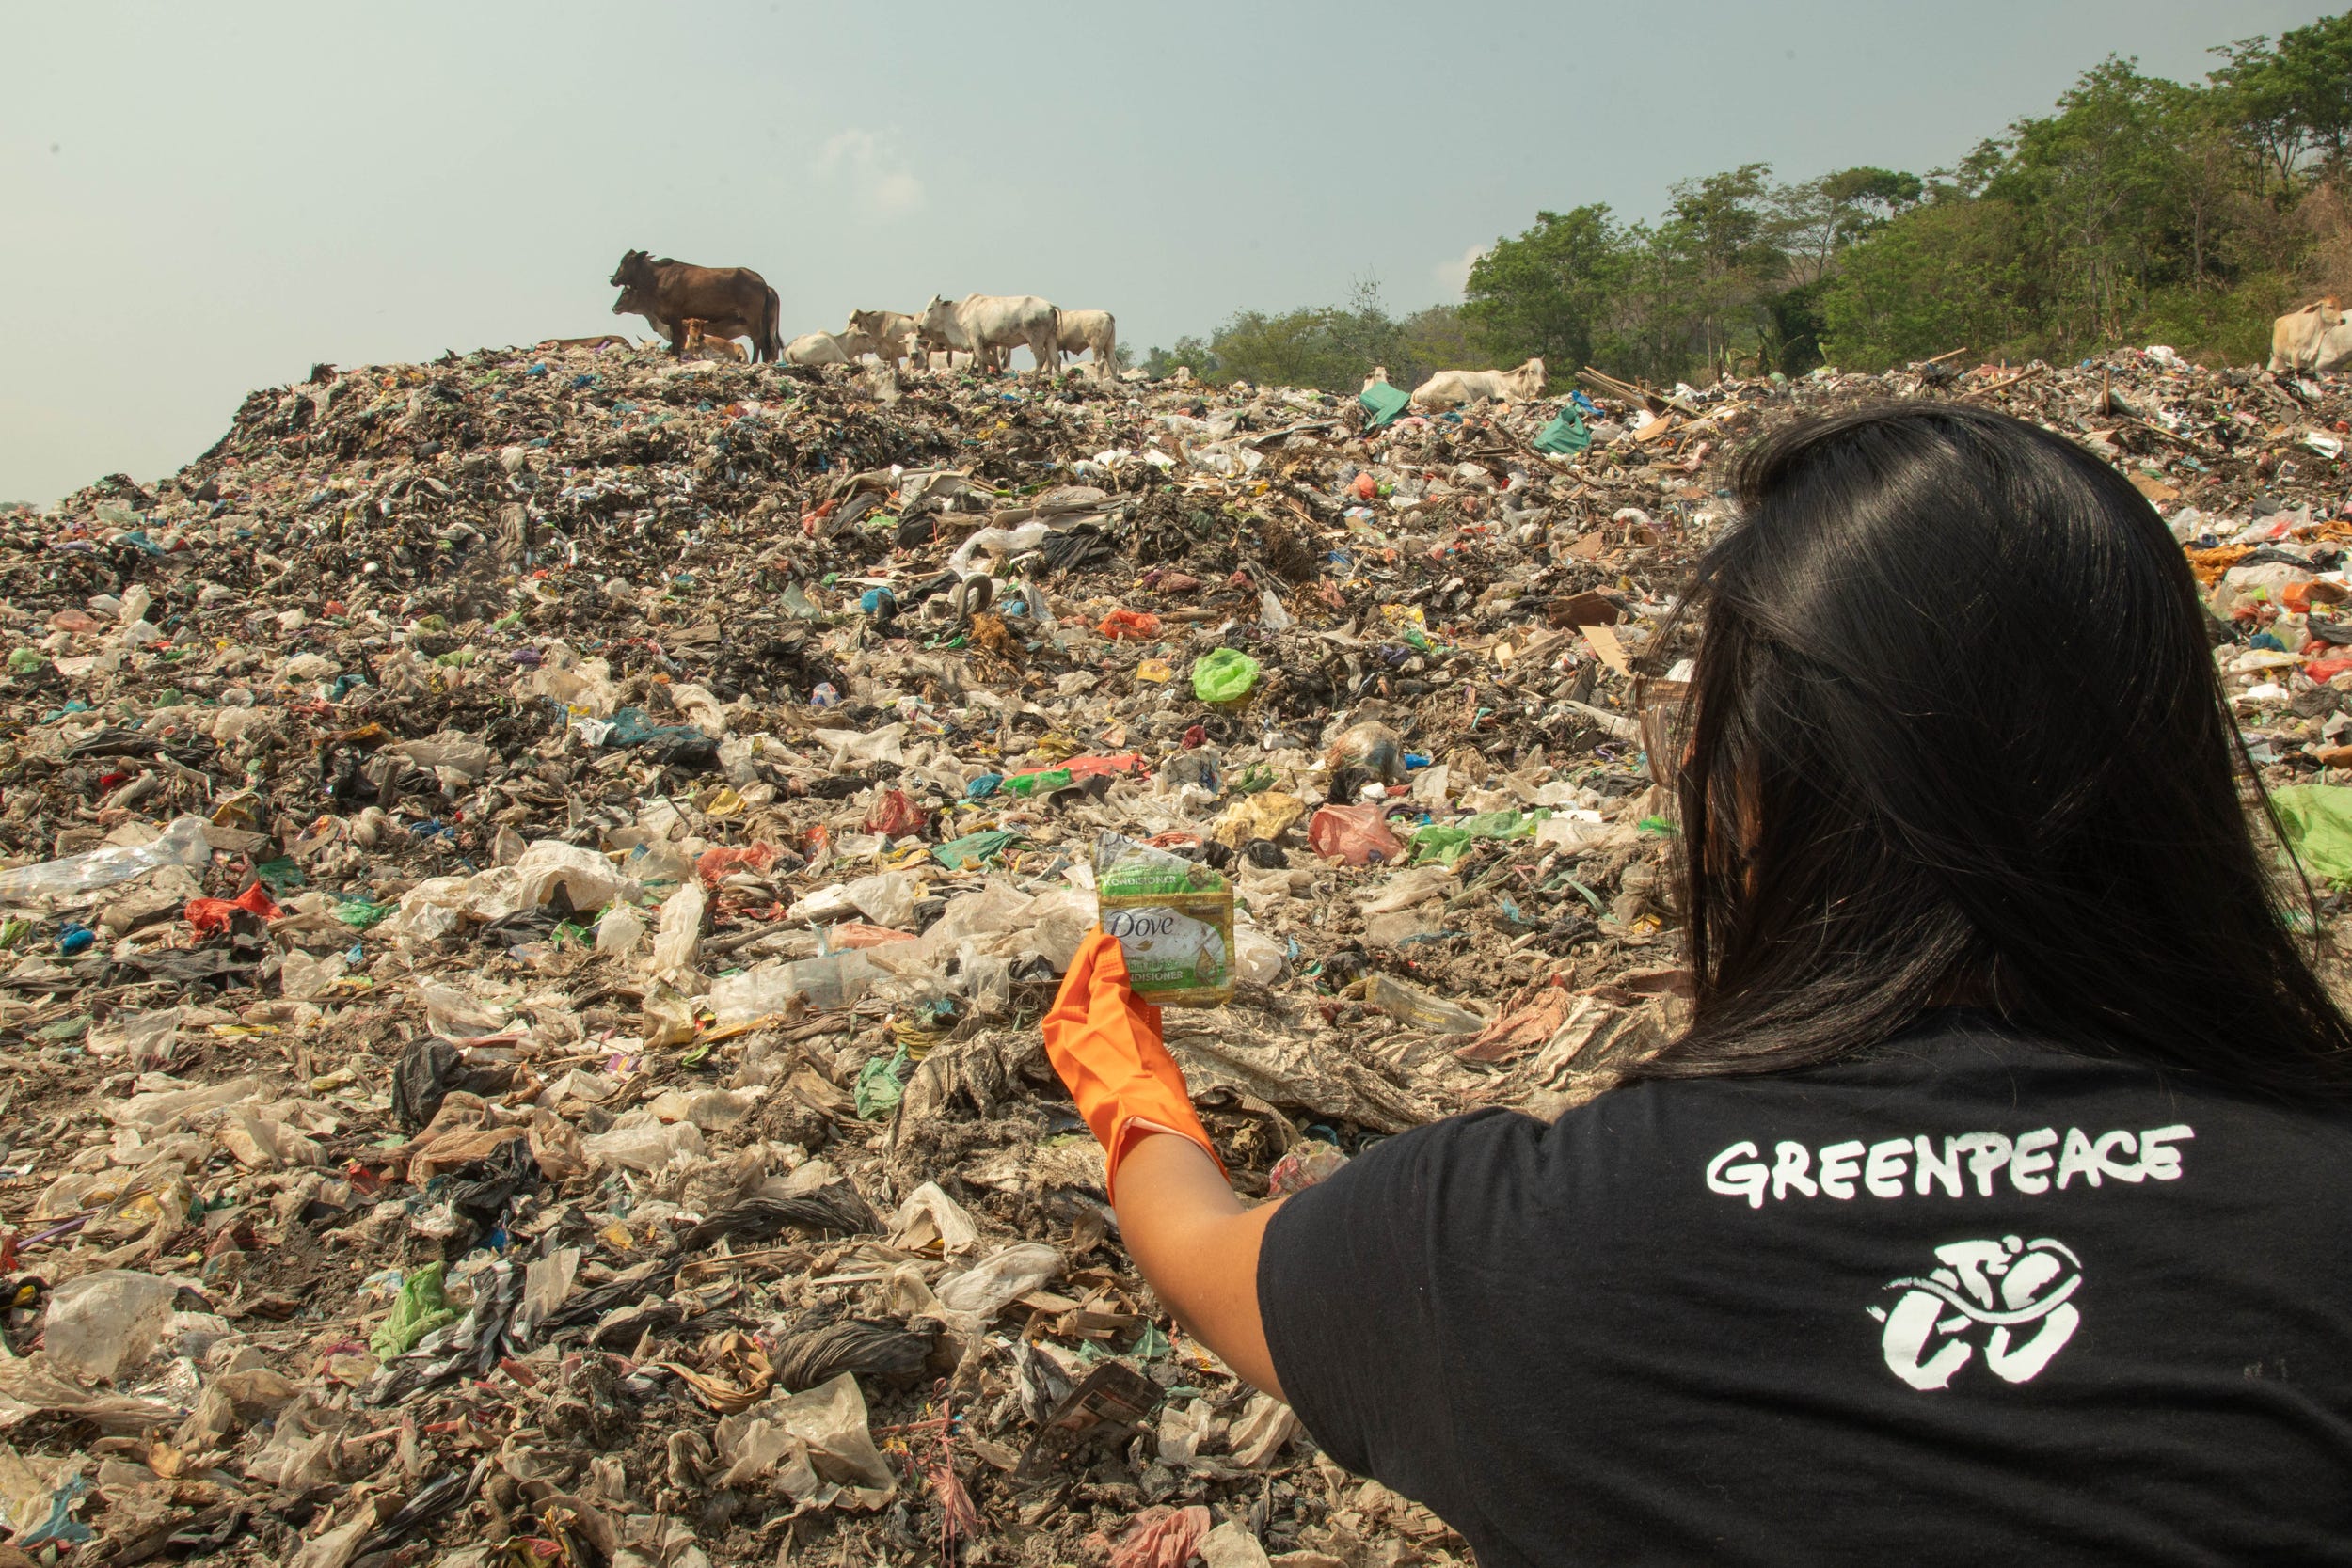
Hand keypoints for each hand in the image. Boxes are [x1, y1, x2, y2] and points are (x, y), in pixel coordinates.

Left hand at [1043, 929, 1224, 1199]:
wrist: (1150, 1124)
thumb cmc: (1123, 1068)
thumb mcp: (1111, 1017)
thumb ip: (1107, 979)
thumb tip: (1106, 945)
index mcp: (1062, 1027)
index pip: (1077, 976)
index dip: (1095, 949)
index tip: (1111, 923)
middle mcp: (1079, 1036)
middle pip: (1097, 989)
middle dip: (1116, 962)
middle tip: (1136, 932)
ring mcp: (1107, 1048)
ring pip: (1120, 1004)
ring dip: (1134, 980)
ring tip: (1151, 949)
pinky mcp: (1133, 1057)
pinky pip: (1138, 1021)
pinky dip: (1149, 1002)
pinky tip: (1162, 980)